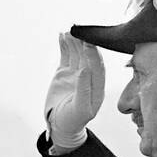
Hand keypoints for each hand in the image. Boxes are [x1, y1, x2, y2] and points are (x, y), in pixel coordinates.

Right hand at [44, 33, 104, 150]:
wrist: (59, 124)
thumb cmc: (72, 120)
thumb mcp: (79, 110)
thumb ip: (83, 90)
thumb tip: (85, 69)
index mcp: (97, 88)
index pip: (98, 68)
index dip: (93, 55)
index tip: (88, 44)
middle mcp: (89, 78)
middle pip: (88, 57)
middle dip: (84, 44)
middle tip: (78, 32)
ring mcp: (77, 73)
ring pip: (77, 53)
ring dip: (74, 42)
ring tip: (68, 32)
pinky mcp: (65, 71)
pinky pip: (66, 55)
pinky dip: (64, 45)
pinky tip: (62, 35)